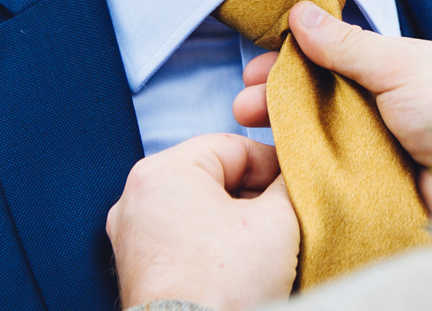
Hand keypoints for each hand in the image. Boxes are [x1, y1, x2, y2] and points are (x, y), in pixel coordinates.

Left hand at [106, 133, 298, 309]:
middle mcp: (136, 200)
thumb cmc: (227, 284)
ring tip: (270, 246)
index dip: (273, 161)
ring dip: (237, 224)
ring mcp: (133, 240)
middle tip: (290, 215)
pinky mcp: (140, 274)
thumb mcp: (277, 218)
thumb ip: (287, 183)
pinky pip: (184, 245)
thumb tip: (292, 175)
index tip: (299, 181)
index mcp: (162, 171)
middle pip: (213, 180)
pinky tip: (244, 268)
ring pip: (199, 214)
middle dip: (255, 196)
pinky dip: (214, 249)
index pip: (232, 146)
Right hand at [233, 4, 431, 213]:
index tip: (252, 71)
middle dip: (274, 101)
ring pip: (315, 142)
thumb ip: (348, 45)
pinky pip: (327, 181)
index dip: (289, 66)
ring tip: (248, 134)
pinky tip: (270, 171)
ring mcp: (372, 154)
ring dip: (279, 135)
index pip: (327, 64)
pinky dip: (300, 174)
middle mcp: (378, 112)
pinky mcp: (369, 192)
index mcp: (389, 75)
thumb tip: (301, 13)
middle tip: (240, 105)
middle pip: (314, 104)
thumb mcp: (401, 65)